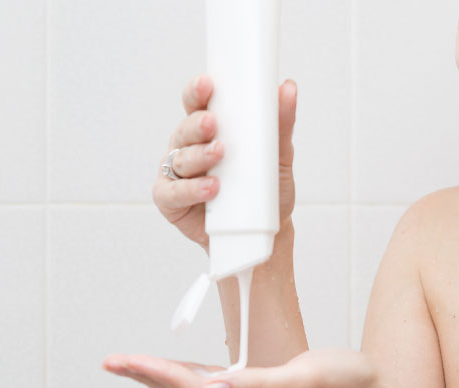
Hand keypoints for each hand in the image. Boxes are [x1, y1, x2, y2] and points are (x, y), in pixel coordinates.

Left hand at [102, 349, 388, 387]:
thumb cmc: (344, 383)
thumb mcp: (303, 379)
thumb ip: (256, 386)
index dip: (157, 374)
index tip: (126, 362)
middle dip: (147, 377)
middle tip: (115, 362)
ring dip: (162, 378)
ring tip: (135, 366)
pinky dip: (187, 377)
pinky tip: (179, 371)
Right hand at [152, 74, 297, 251]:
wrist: (261, 232)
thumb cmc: (264, 192)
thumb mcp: (278, 157)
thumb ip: (280, 125)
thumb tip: (288, 88)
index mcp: (209, 132)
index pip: (197, 105)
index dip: (197, 93)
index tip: (207, 84)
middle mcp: (189, 149)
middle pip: (185, 129)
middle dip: (196, 125)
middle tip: (213, 123)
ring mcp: (178, 175)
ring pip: (180, 159)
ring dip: (198, 156)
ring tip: (219, 155)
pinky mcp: (171, 201)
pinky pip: (174, 192)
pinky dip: (190, 190)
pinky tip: (210, 188)